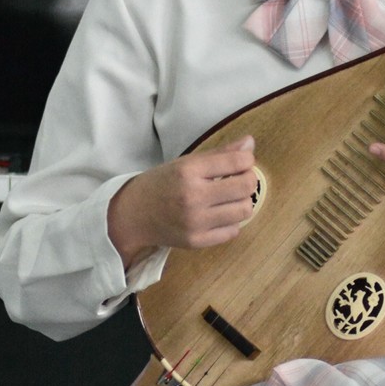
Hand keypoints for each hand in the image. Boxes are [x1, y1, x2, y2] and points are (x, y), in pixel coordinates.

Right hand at [108, 136, 257, 265]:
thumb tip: (250, 143)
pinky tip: (218, 215)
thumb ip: (220, 153)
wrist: (134, 215)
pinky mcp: (196, 242)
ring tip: (229, 198)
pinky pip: (233, 231)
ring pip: (244, 210)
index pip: (237, 162)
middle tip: (238, 179)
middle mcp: (192, 196)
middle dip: (248, 180)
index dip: (247, 160)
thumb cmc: (163, 183)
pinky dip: (231, 222)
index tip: (241, 162)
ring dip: (242, 202)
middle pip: (246, 186)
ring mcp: (194, 222)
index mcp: (188, 171)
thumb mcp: (187, 162)